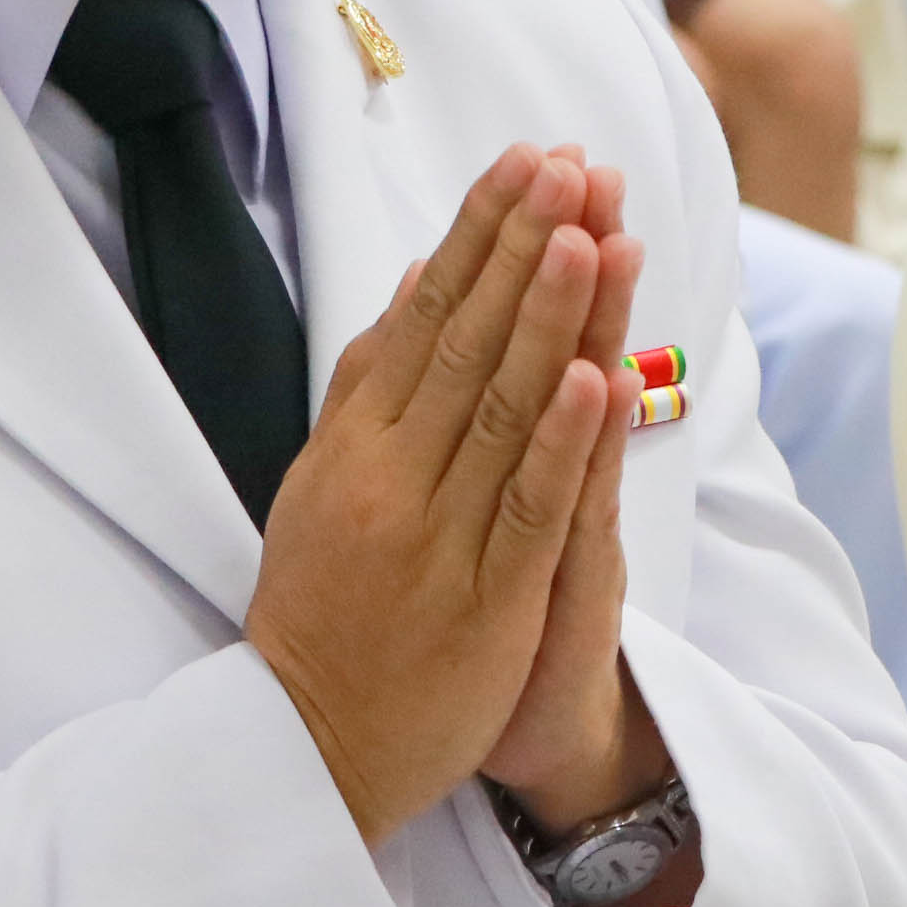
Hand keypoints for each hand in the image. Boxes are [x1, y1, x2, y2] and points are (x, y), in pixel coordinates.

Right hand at [246, 144, 635, 844]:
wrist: (313, 744)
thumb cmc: (325, 606)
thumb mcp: (322, 482)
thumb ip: (369, 384)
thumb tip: (418, 277)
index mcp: (355, 443)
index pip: (425, 315)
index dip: (479, 235)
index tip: (525, 162)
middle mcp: (392, 476)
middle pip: (465, 343)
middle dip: (520, 247)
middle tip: (566, 164)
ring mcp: (440, 536)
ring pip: (501, 410)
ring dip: (547, 318)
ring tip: (587, 233)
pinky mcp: (487, 600)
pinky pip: (527, 509)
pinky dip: (560, 442)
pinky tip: (594, 377)